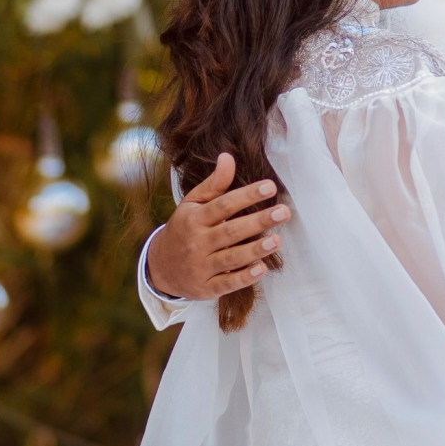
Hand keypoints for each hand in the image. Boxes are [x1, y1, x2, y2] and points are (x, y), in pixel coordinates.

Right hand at [147, 152, 290, 299]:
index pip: (223, 205)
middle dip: (258, 221)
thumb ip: (214, 184)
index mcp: (194, 219)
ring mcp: (201, 267)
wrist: (160, 267)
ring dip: (254, 250)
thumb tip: (228, 156)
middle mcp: (197, 243)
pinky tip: (262, 268)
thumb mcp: (192, 203)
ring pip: (230, 259)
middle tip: (284, 212)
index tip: (270, 186)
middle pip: (230, 231)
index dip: (247, 195)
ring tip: (277, 240)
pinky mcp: (206, 288)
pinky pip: (226, 284)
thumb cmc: (184, 228)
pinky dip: (244, 278)